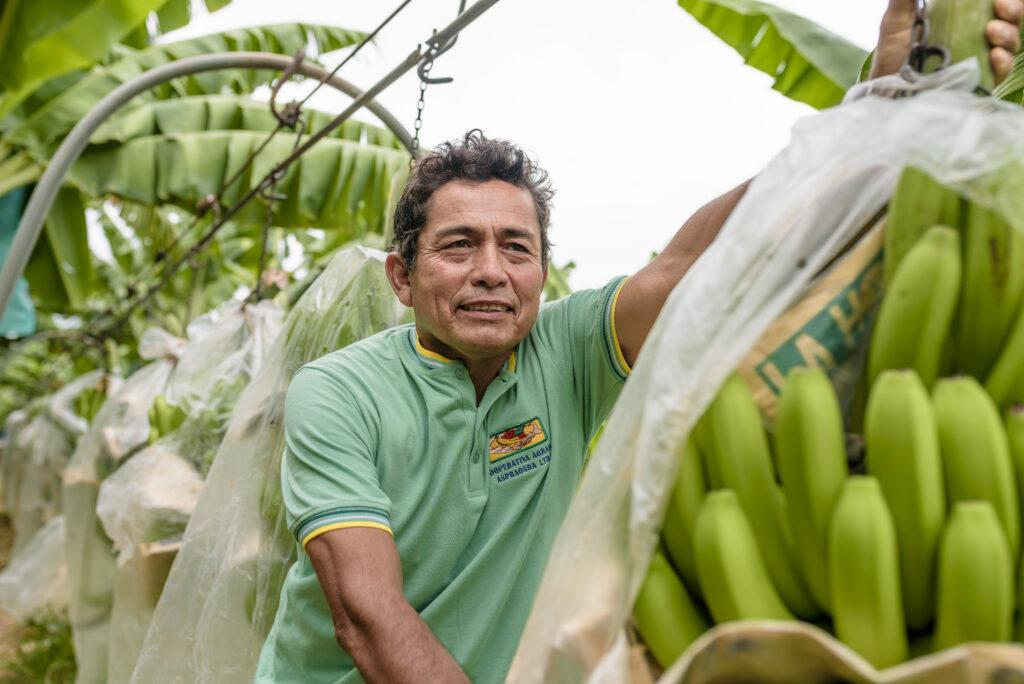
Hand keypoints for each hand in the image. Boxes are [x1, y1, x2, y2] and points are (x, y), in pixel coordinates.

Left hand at [869, 0, 1023, 82]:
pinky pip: (1001, 71)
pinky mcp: (977, 81)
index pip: (997, 4)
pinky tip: (995, 56)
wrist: (885, 86)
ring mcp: (979, 58)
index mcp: (965, 17)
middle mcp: (977, 35)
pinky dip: (1003, 61)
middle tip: (1001, 8)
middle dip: (1014, 10)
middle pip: (1011, 19)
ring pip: (1010, 42)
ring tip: (992, 32)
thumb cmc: (893, 51)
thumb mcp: (898, 19)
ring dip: (1008, 34)